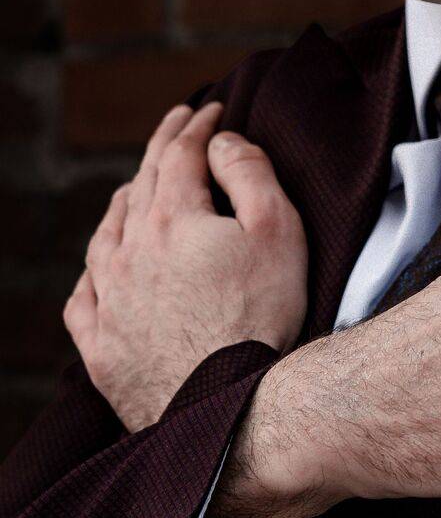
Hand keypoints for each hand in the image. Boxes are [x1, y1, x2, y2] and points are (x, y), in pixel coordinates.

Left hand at [63, 101, 307, 433]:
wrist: (229, 408)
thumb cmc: (262, 318)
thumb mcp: (278, 230)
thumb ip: (249, 173)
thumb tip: (220, 141)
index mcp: (171, 219)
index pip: (178, 154)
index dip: (196, 125)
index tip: (212, 108)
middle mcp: (128, 252)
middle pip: (139, 185)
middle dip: (161, 149)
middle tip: (178, 126)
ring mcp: (109, 301)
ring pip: (106, 235)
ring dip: (124, 203)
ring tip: (135, 188)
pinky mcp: (101, 347)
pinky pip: (85, 296)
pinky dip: (94, 270)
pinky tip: (101, 268)